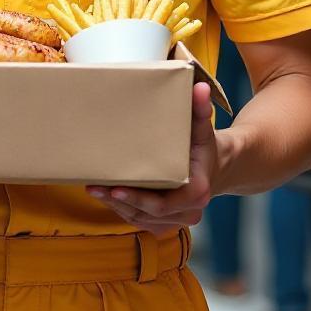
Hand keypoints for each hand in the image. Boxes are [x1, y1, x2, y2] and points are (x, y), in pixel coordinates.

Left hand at [87, 82, 215, 235]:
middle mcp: (189, 211)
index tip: (115, 189)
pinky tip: (107, 196)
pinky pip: (142, 221)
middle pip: (147, 214)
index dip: (137, 199)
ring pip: (141, 219)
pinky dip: (123, 210)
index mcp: (196, 191)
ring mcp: (177, 219)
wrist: (216, 166)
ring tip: (95, 189)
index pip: (162, 204)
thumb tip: (200, 87)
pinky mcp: (167, 222)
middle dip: (119, 201)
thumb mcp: (202, 127)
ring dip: (117, 207)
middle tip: (94, 186)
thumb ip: (200, 108)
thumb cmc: (203, 145)